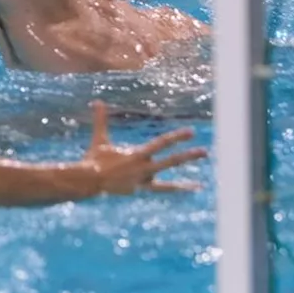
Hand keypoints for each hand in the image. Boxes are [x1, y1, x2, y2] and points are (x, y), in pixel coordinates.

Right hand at [82, 101, 206, 194]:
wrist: (89, 181)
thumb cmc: (94, 158)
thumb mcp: (100, 138)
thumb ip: (101, 120)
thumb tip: (97, 101)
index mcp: (137, 154)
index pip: (161, 143)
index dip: (177, 137)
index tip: (191, 132)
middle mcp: (143, 168)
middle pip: (170, 161)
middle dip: (188, 156)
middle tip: (204, 152)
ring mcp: (142, 181)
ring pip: (167, 183)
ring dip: (183, 185)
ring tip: (198, 186)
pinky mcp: (139, 191)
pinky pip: (158, 191)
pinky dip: (171, 191)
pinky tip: (182, 191)